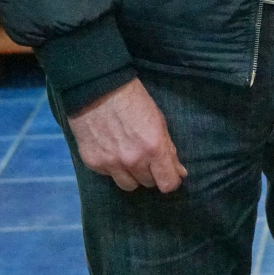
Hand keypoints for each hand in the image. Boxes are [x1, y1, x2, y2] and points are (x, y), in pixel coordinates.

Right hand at [67, 78, 185, 193]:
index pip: (168, 184)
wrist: (97, 89)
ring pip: (129, 185)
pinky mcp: (93, 163)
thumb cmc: (134, 100)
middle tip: (146, 156)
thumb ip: (169, 150)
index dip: (171, 180)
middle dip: (151, 172)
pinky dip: (113, 167)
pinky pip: (109, 175)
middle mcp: (133, 161)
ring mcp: (111, 164)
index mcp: (154, 149)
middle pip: (148, 183)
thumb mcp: (159, 120)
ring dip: (132, 175)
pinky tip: (111, 149)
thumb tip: (180, 173)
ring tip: (128, 157)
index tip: (169, 174)